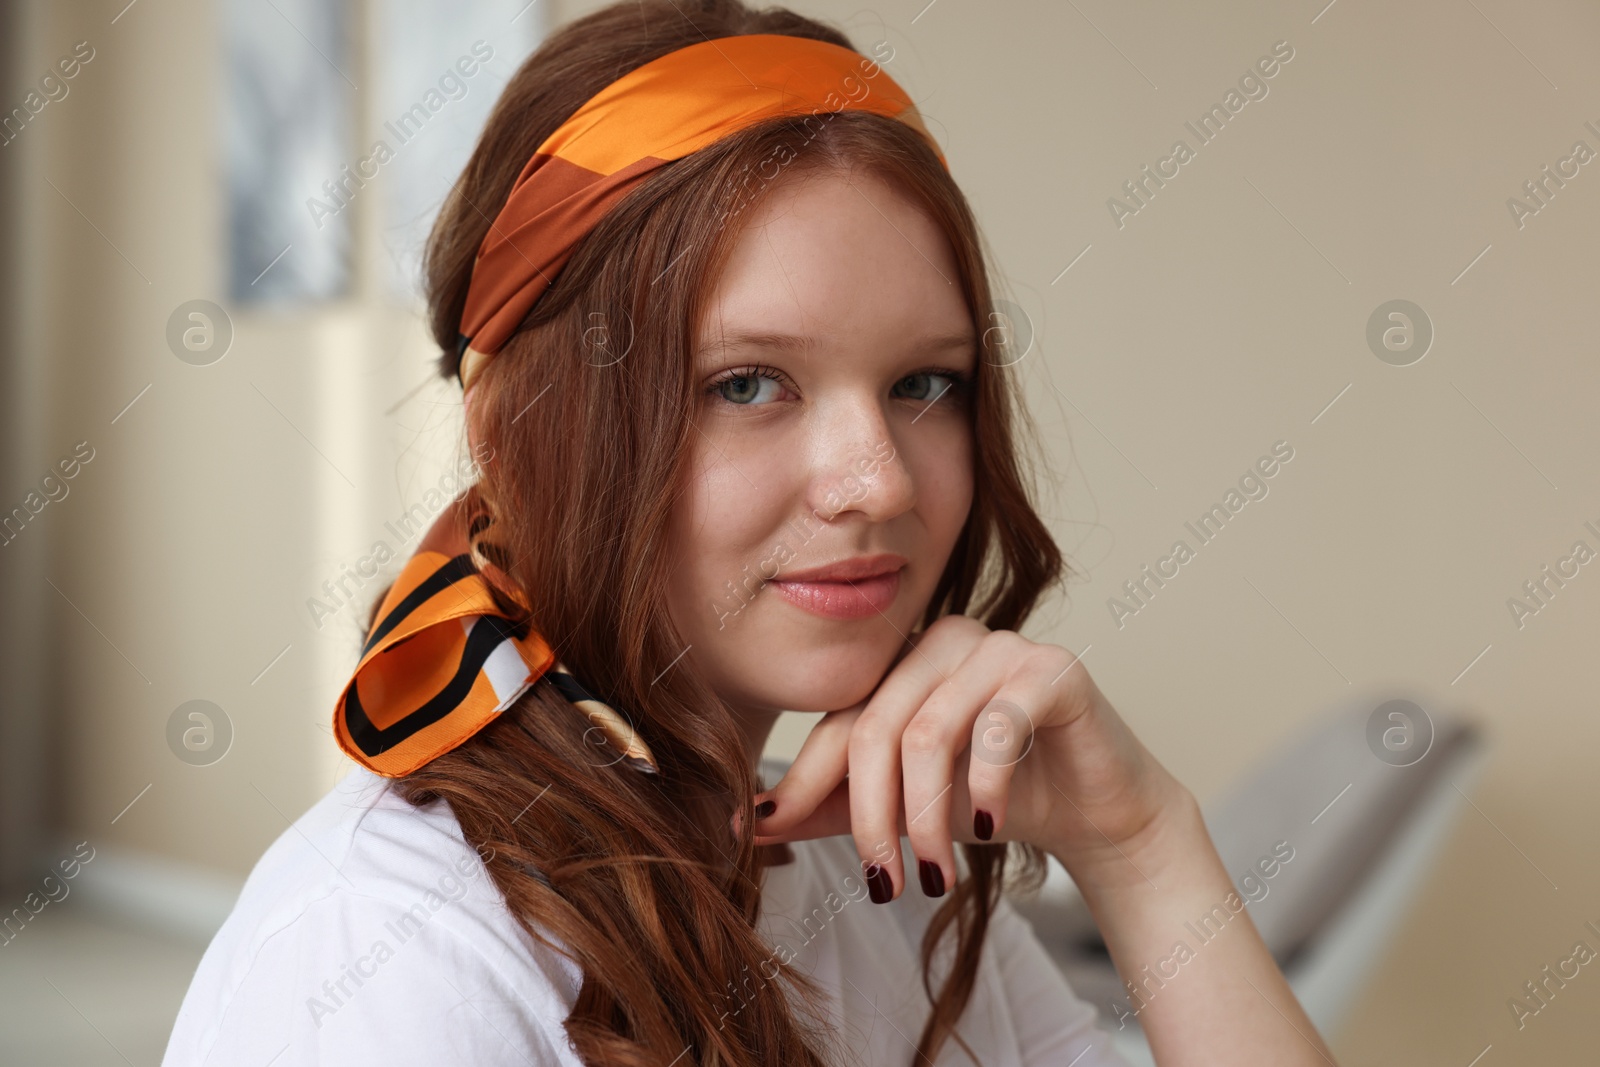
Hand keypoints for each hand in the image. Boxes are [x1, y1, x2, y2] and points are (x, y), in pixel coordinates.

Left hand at [748, 614, 1190, 900]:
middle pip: (876, 729)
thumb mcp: (904, 805)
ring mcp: (1000, 646)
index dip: (804, 783)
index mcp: (901, 663)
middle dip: (871, 817)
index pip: (839, 723)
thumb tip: (749, 824)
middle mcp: (943, 640)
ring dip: (925, 816)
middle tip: (881, 883)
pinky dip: (985, 785)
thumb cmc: (997, 797)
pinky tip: (988, 828)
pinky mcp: (1053, 669)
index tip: (761, 838)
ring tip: (934, 873)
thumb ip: (835, 806)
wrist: (1095, 808)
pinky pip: (998, 727)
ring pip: (930, 732)